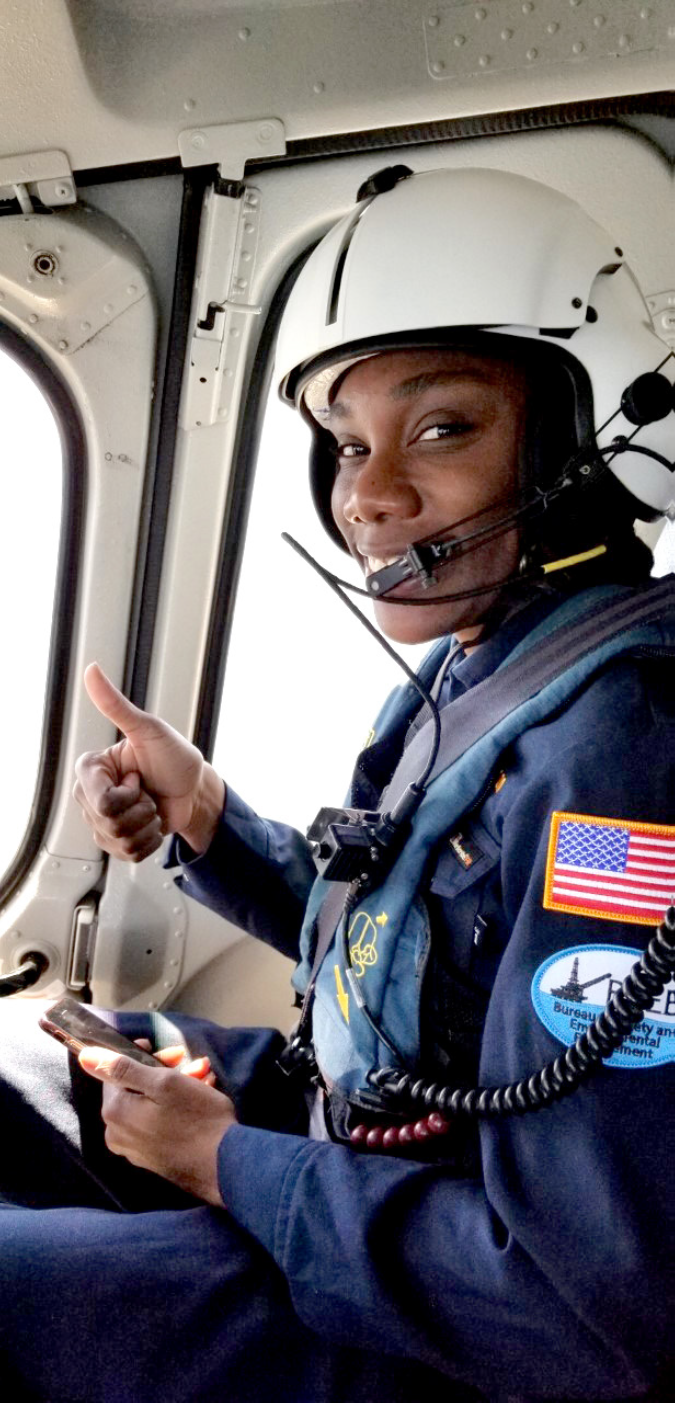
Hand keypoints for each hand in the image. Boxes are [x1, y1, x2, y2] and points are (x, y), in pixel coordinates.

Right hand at [73, 663, 224, 859]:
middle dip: (140, 809)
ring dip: (147, 825)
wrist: (194, 789)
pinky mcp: (116, 843)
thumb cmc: (174, 756)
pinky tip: (152, 823)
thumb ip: (116, 704)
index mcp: (91, 770)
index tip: (137, 776)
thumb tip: (92, 670)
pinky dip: (149, 841)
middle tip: (147, 790)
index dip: (128, 793)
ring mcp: (102, 821)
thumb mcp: (147, 729)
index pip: (101, 800)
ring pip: (119, 841)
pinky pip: (128, 855)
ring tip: (151, 806)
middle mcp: (91, 796)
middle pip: (109, 823)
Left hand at [79, 1043, 236, 1204]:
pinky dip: (176, 1108)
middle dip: (166, 1072)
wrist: (225, 1166)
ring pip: (150, 1105)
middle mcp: (117, 1134)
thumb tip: (85, 1056)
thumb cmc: (196, 1118)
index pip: (117, 1072)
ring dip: (176, 1087)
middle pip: (135, 1089)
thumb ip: (123, 1068)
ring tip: (204, 1078)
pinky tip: (200, 1098)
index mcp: (115, 1113)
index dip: (144, 1057)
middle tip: (195, 1065)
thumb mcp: (163, 1083)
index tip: (171, 1053)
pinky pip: (157, 1124)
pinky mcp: (153, 1159)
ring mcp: (135, 1150)